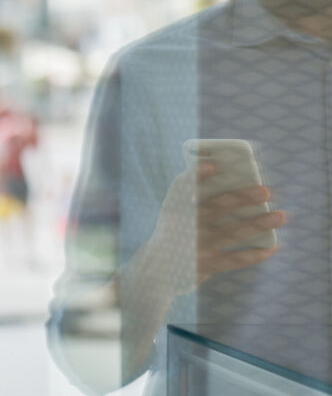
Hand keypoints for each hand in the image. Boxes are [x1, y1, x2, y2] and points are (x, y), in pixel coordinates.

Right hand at [150, 162, 283, 293]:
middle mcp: (185, 226)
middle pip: (218, 208)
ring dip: (259, 223)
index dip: (195, 176)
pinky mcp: (206, 265)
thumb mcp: (176, 217)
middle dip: (244, 198)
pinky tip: (272, 247)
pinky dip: (255, 254)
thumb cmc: (175, 235)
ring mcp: (196, 246)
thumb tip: (233, 186)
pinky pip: (235, 259)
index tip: (212, 166)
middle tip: (266, 191)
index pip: (182, 188)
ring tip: (280, 215)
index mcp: (174, 210)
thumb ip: (195, 202)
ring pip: (233, 232)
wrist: (155, 269)